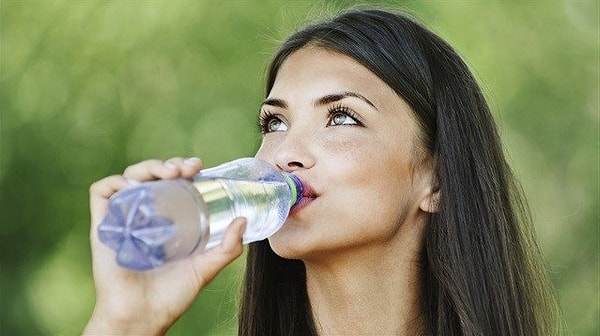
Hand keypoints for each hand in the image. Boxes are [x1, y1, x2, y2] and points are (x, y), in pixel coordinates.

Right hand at [83, 157, 244, 334]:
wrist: (142, 316)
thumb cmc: (171, 295)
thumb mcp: (205, 268)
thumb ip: (227, 248)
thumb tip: (243, 220)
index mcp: (166, 219)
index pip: (173, 182)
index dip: (184, 168)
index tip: (199, 167)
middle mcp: (145, 214)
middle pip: (152, 175)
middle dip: (169, 163)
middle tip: (186, 169)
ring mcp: (124, 218)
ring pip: (130, 177)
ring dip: (148, 166)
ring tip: (168, 173)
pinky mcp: (103, 226)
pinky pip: (101, 193)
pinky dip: (115, 182)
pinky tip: (134, 186)